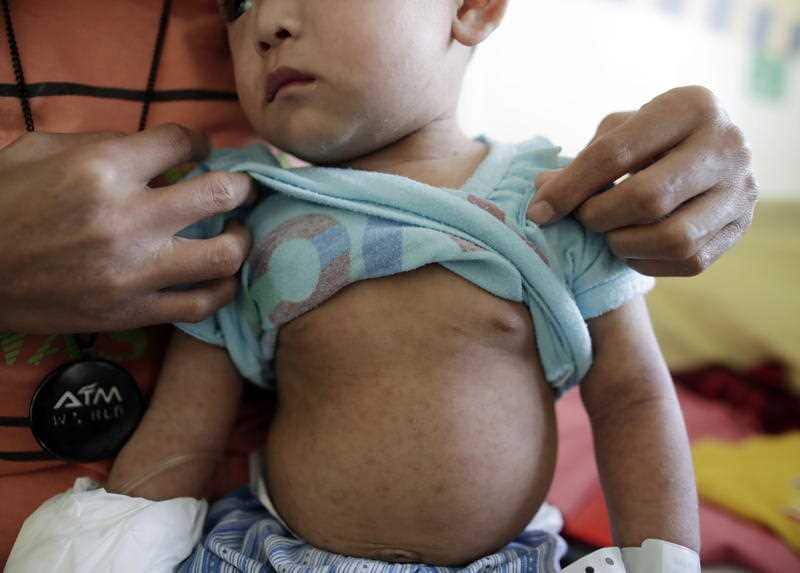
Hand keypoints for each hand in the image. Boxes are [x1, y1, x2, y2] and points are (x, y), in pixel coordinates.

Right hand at [0, 124, 255, 333]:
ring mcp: (134, 271)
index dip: (201, 142)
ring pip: (224, 255)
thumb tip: (164, 152)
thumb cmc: (3, 202)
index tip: (203, 150)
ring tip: (237, 233)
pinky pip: (199, 305)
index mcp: (103, 169)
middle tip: (243, 189)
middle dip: (243, 186)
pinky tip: (219, 277)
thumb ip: (108, 144)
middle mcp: (128, 218)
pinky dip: (219, 290)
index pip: (182, 142)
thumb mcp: (43, 150)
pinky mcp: (132, 312)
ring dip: (241, 240)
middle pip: (221, 193)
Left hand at [526, 86, 758, 276]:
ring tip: (610, 233)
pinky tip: (633, 246)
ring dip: (625, 243)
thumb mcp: (620, 132)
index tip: (538, 212)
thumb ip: (582, 163)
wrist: (710, 152)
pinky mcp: (742, 226)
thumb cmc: (651, 140)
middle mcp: (726, 144)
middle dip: (599, 217)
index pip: (615, 153)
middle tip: (583, 219)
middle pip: (647, 199)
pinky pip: (688, 260)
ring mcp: (741, 188)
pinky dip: (648, 261)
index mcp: (690, 106)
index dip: (569, 188)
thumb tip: (541, 193)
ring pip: (673, 237)